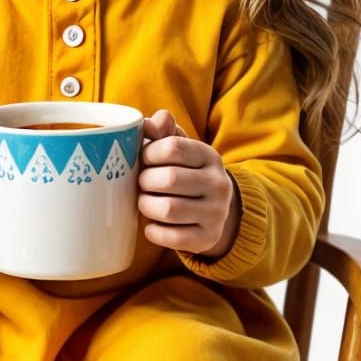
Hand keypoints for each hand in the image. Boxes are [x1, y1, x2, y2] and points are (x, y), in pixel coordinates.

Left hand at [139, 110, 239, 258]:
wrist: (214, 211)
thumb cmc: (185, 173)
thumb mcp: (179, 149)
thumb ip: (163, 131)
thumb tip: (150, 123)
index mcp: (209, 156)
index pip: (172, 147)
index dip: (148, 153)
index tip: (143, 160)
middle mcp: (218, 183)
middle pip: (168, 179)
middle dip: (145, 182)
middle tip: (142, 184)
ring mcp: (216, 212)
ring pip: (168, 209)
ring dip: (147, 206)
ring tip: (144, 203)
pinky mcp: (208, 238)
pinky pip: (174, 238)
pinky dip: (154, 232)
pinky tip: (152, 226)